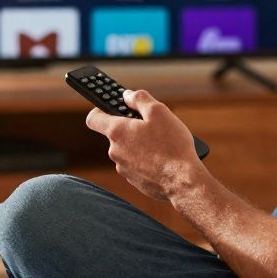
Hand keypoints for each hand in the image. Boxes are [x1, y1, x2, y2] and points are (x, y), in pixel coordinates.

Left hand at [84, 89, 204, 200]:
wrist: (183, 181)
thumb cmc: (172, 145)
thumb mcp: (159, 111)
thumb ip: (139, 99)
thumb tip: (127, 96)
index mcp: (117, 132)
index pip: (93, 118)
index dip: (99, 110)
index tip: (110, 107)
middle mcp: (115, 152)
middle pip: (116, 134)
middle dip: (130, 128)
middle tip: (150, 125)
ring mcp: (124, 168)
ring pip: (128, 151)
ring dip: (139, 145)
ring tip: (161, 144)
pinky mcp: (134, 181)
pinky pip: (137, 166)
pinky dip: (146, 161)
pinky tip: (163, 159)